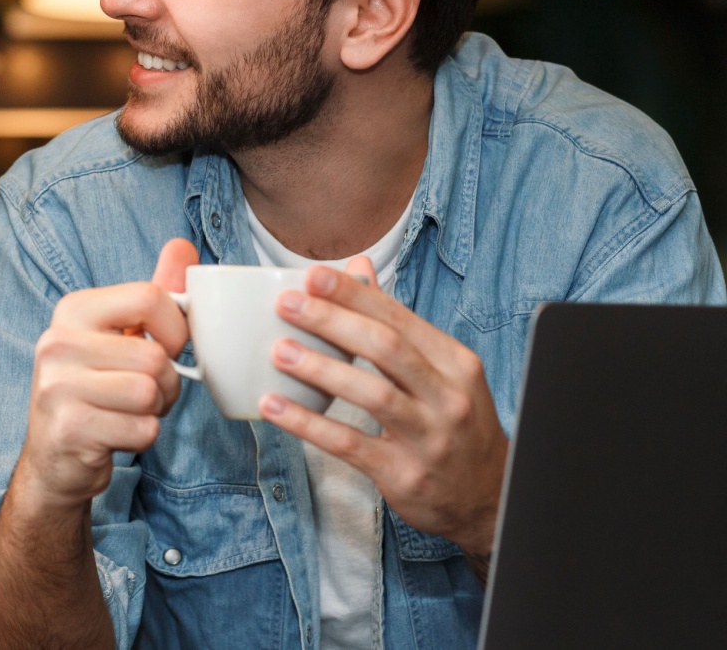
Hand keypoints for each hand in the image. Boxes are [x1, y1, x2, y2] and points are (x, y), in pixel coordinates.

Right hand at [13, 239, 197, 511]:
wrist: (56, 459)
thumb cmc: (97, 391)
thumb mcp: (120, 337)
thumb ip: (153, 294)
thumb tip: (182, 245)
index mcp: (73, 310)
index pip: (150, 297)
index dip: (175, 329)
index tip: (166, 349)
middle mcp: (57, 342)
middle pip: (155, 356)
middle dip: (166, 383)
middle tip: (143, 393)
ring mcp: (57, 386)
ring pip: (150, 393)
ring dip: (155, 411)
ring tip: (127, 412)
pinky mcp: (69, 428)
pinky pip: (142, 429)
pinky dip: (142, 437)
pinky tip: (115, 435)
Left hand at [260, 255, 508, 555]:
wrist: (489, 496)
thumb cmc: (455, 421)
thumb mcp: (442, 369)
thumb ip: (396, 321)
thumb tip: (358, 268)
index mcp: (456, 363)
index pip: (400, 318)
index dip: (354, 295)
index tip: (314, 276)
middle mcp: (448, 398)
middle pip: (386, 348)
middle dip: (333, 321)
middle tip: (288, 305)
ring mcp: (429, 438)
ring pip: (371, 394)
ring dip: (320, 368)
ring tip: (279, 350)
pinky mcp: (404, 474)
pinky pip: (349, 443)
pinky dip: (308, 423)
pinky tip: (276, 406)